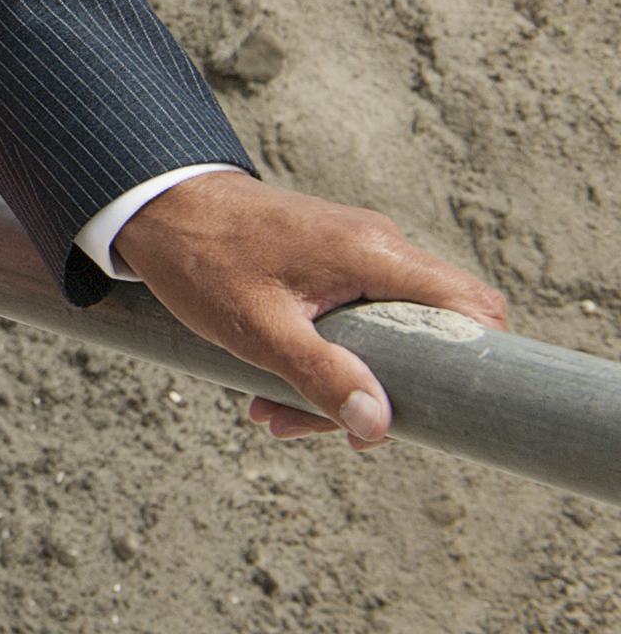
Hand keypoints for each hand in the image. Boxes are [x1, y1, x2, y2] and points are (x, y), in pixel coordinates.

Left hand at [112, 168, 507, 446]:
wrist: (151, 202)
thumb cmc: (201, 258)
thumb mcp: (259, 328)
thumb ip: (321, 377)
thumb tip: (380, 427)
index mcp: (375, 254)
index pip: (474, 305)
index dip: (482, 362)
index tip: (443, 412)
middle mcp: (377, 247)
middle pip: (428, 334)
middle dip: (384, 391)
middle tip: (327, 431)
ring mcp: (353, 252)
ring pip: (381, 335)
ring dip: (338, 383)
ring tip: (271, 416)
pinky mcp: (326, 261)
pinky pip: (350, 320)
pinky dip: (320, 358)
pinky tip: (269, 392)